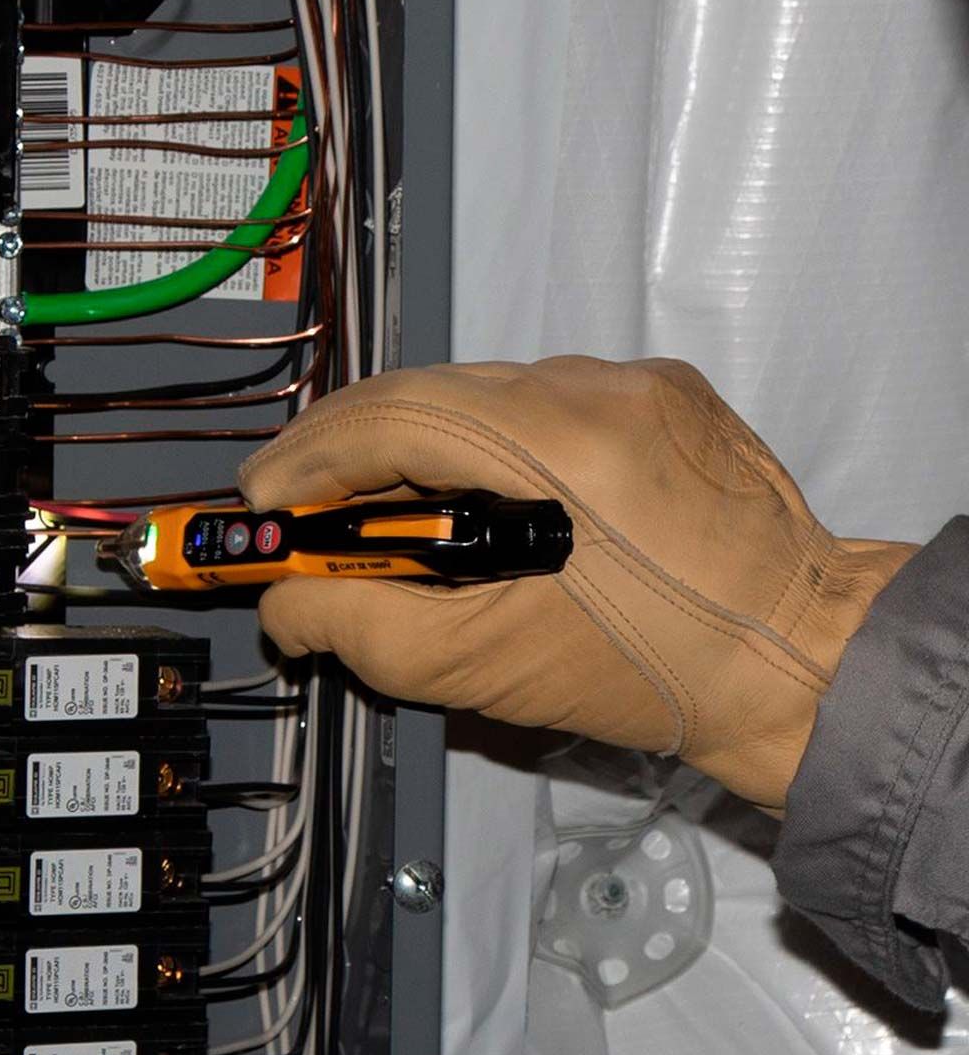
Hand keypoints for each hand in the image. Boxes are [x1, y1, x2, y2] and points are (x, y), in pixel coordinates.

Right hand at [238, 356, 915, 811]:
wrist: (794, 659)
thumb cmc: (642, 675)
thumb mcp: (481, 667)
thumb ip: (359, 627)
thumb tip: (282, 601)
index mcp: (558, 448)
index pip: (395, 417)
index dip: (309, 456)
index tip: (258, 500)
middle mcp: (596, 387)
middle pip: (429, 389)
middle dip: (347, 445)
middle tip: (295, 504)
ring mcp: (635, 379)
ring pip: (480, 388)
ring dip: (413, 440)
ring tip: (374, 503)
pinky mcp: (661, 388)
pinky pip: (540, 397)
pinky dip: (483, 438)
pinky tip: (470, 490)